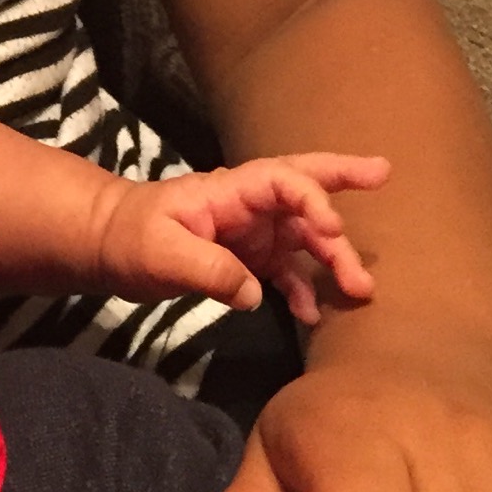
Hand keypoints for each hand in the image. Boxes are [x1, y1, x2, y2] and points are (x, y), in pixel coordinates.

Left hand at [93, 155, 388, 322]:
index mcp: (229, 191)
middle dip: (343, 178)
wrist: (106, 248)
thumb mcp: (160, 253)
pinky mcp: (246, 261)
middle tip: (385, 174)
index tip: (333, 229)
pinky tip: (314, 317)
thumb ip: (207, 269)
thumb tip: (254, 293)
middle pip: (302, 189)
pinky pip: (285, 272)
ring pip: (303, 237)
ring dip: (333, 258)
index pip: (281, 181)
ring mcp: (250, 233)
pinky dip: (304, 291)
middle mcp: (247, 207)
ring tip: (362, 290)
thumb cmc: (128, 238)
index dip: (312, 198)